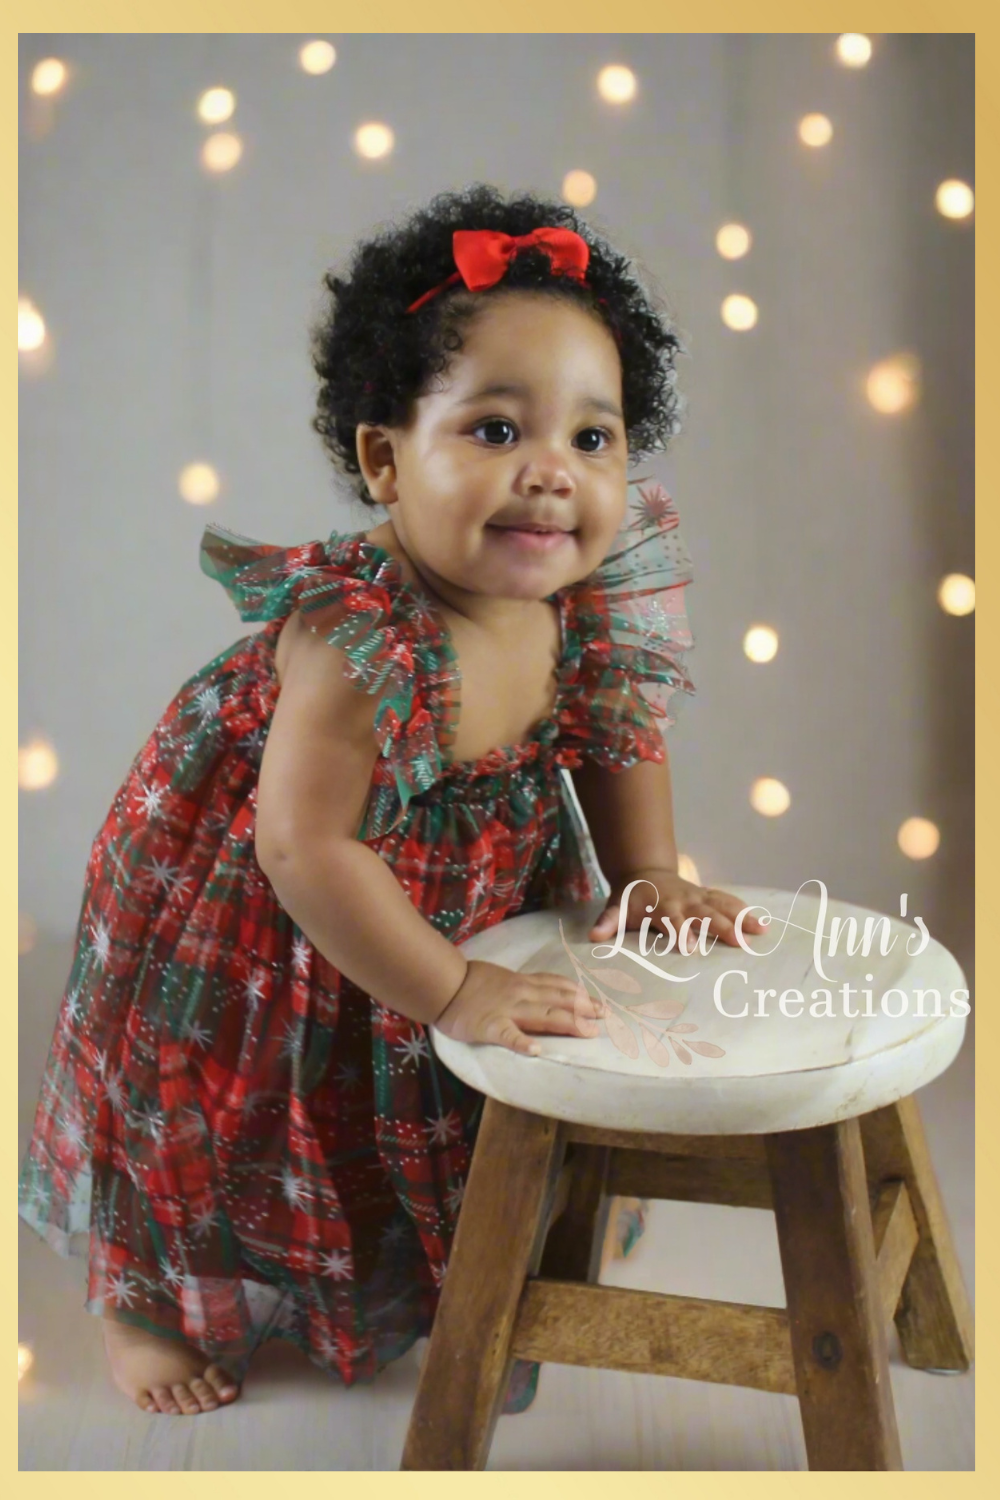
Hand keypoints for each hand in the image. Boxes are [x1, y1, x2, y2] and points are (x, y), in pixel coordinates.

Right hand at [434, 959, 602, 1056]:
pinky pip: (508, 1035)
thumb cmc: (471, 981)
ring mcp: (506, 1010)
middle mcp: (521, 995)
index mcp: (523, 984)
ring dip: (568, 1023)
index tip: (600, 1003)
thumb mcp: (504, 977)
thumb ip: (524, 985)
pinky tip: (535, 1051)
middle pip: (559, 1001)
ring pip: (543, 1015)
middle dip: (584, 1009)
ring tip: (588, 1032)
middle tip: (606, 1016)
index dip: (581, 995)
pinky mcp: (489, 1026)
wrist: (444, 983)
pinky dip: (522, 1043)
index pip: (558, 986)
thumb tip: (545, 990)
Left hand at [588, 867, 768, 953]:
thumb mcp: (616, 908)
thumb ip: (608, 923)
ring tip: (761, 931)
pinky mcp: (708, 896)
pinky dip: (744, 911)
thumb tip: (594, 936)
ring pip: (722, 905)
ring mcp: (699, 897)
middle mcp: (684, 900)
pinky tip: (762, 925)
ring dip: (741, 917)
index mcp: (662, 905)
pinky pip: (728, 902)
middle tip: (739, 943)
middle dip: (721, 927)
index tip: (690, 948)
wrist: (645, 873)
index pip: (672, 920)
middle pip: (705, 913)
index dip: (680, 931)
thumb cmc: (631, 898)